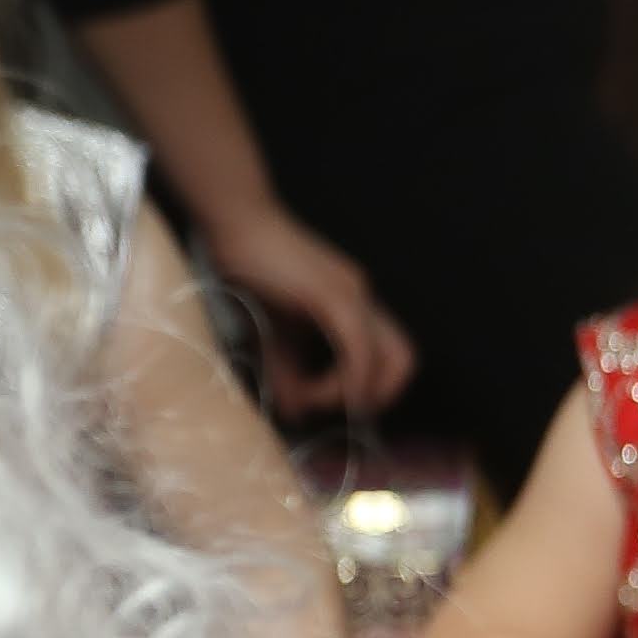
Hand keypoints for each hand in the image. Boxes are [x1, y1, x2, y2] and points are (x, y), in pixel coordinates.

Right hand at [198, 206, 416, 415]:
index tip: (322, 403)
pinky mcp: (337, 295)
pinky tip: (317, 393)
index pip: (389, 358)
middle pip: (404, 361)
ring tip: (314, 400)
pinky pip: (360, 349)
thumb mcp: (271, 334)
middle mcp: (364, 299)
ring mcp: (355, 294)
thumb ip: (288, 373)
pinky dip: (347, 380)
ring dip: (356, 393)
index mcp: (354, 306)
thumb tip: (295, 414)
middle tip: (340, 412)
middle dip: (378, 397)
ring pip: (389, 359)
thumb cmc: (248, 269)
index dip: (369, 390)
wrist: (232, 222)